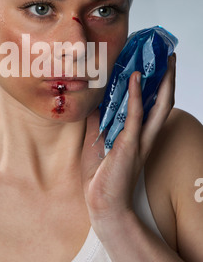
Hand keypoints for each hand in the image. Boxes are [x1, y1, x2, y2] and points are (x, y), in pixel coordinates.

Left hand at [81, 54, 175, 234]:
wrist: (101, 204)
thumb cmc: (100, 176)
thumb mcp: (96, 142)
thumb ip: (98, 122)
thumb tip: (93, 101)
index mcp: (139, 136)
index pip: (152, 106)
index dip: (155, 86)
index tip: (153, 66)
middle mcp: (145, 136)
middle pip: (163, 102)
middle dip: (168, 79)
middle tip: (169, 57)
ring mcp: (140, 140)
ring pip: (158, 106)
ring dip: (162, 82)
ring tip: (164, 61)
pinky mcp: (130, 144)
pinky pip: (135, 115)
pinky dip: (136, 95)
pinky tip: (135, 78)